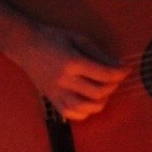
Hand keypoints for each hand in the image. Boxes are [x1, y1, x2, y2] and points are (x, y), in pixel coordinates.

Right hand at [13, 24, 127, 121]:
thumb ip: (99, 54)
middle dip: (112, 86)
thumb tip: (118, 67)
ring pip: (85, 108)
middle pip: (98, 92)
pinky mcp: (52, 99)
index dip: (119, 73)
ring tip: (103, 91)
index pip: (103, 74)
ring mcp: (57, 92)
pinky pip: (71, 114)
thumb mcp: (78, 39)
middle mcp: (64, 80)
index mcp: (72, 62)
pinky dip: (85, 112)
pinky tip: (89, 101)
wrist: (25, 45)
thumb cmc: (52, 38)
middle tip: (115, 79)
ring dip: (100, 102)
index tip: (126, 70)